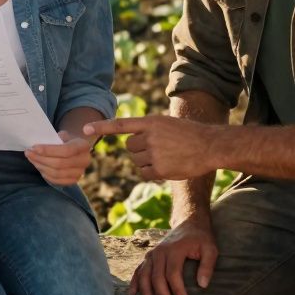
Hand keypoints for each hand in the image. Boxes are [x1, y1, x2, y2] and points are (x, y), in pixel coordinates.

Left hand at [25, 132, 90, 184]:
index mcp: (83, 146)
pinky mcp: (73, 181)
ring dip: (40, 166)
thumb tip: (39, 144)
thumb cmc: (66, 140)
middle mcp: (84, 161)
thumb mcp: (63, 134)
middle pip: (59, 164)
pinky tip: (38, 166)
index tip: (34, 147)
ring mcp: (80, 173)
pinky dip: (45, 174)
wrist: (76, 149)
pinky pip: (56, 180)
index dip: (49, 150)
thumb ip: (54, 138)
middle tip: (28, 152)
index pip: (66, 150)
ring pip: (56, 173)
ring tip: (31, 158)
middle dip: (41, 158)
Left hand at [83, 116, 219, 180]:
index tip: (84, 129)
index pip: (121, 124)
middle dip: (139, 149)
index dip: (101, 127)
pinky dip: (152, 172)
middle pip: (130, 147)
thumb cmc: (189, 134)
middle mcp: (150, 137)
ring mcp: (154, 153)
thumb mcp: (167, 123)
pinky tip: (168, 166)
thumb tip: (131, 142)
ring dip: (147, 160)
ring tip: (167, 155)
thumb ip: (149, 129)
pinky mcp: (159, 169)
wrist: (209, 146)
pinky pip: (144, 173)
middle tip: (158, 147)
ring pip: (137, 160)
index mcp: (151, 122)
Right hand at [129, 217, 217, 294]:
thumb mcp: (210, 249)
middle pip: (157, 276)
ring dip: (145, 290)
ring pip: (144, 273)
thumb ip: (207, 265)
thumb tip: (202, 285)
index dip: (177, 289)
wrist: (189, 222)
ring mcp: (152, 253)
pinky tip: (132, 294)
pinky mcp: (149, 256)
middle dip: (161, 294)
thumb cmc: (200, 239)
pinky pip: (138, 269)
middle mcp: (160, 251)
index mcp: (175, 249)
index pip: (173, 273)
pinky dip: (134, 281)